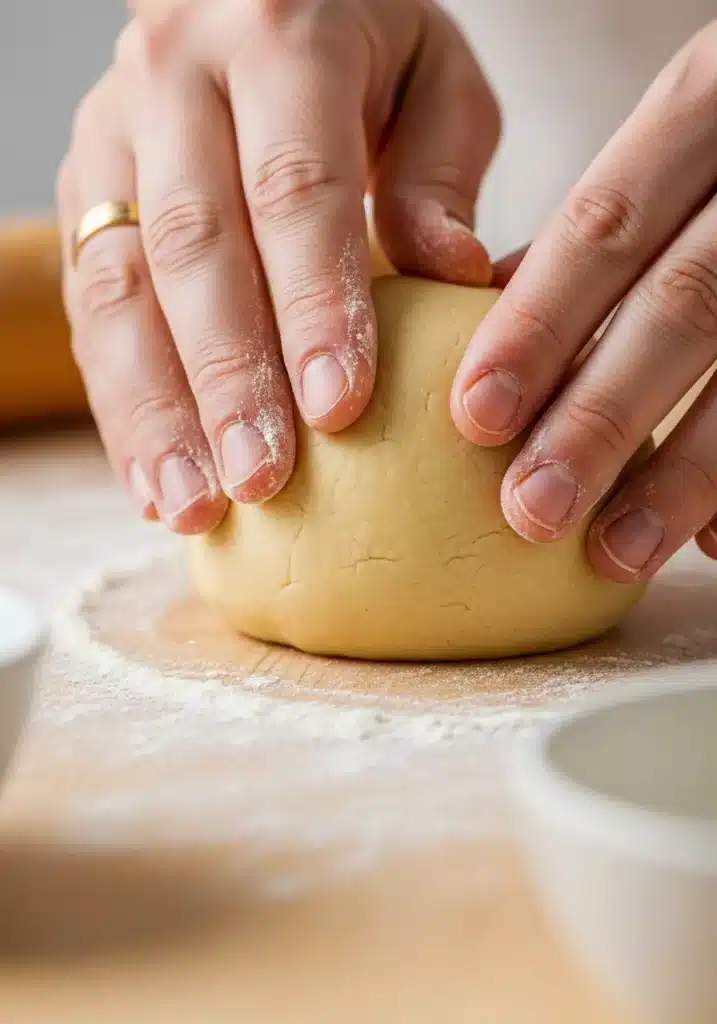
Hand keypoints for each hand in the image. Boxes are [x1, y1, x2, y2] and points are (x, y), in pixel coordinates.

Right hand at [58, 0, 498, 532]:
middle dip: (227, 377)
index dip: (315, 304)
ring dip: (154, 408)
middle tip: (262, 481)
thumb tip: (456, 276)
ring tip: (192, 504)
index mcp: (278, 35)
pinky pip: (88, 307)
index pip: (295, 189)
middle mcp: (173, 81)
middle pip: (192, 247)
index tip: (339, 410)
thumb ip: (439, 171)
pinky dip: (119, 402)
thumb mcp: (432, 74)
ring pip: (118, 288)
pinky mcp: (84, 197)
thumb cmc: (365, 46)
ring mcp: (111, 140)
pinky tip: (152, 478)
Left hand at [452, 22, 716, 582]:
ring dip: (686, 475)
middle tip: (529, 510)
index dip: (539, 324)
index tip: (474, 415)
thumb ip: (602, 227)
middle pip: (682, 305)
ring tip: (615, 551)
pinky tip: (713, 542)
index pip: (606, 226)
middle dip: (601, 417)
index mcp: (707, 106)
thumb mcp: (680, 135)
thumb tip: (491, 302)